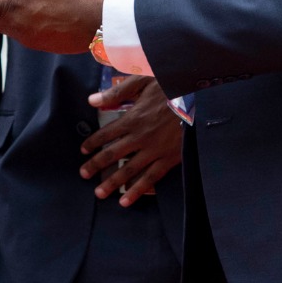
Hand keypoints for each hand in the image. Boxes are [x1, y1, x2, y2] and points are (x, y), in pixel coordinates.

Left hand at [79, 75, 183, 205]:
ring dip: (113, 182)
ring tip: (100, 194)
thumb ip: (117, 92)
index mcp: (132, 118)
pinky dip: (137, 190)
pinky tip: (126, 201)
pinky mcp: (169, 159)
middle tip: (84, 175)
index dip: (93, 143)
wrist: (199, 98)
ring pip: (129, 170)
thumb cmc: (170, 87)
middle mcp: (140, 137)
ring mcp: (155, 150)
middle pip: (113, 154)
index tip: (83, 151)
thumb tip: (91, 100)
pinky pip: (151, 178)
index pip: (106, 134)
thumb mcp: (142, 82)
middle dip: (96, 166)